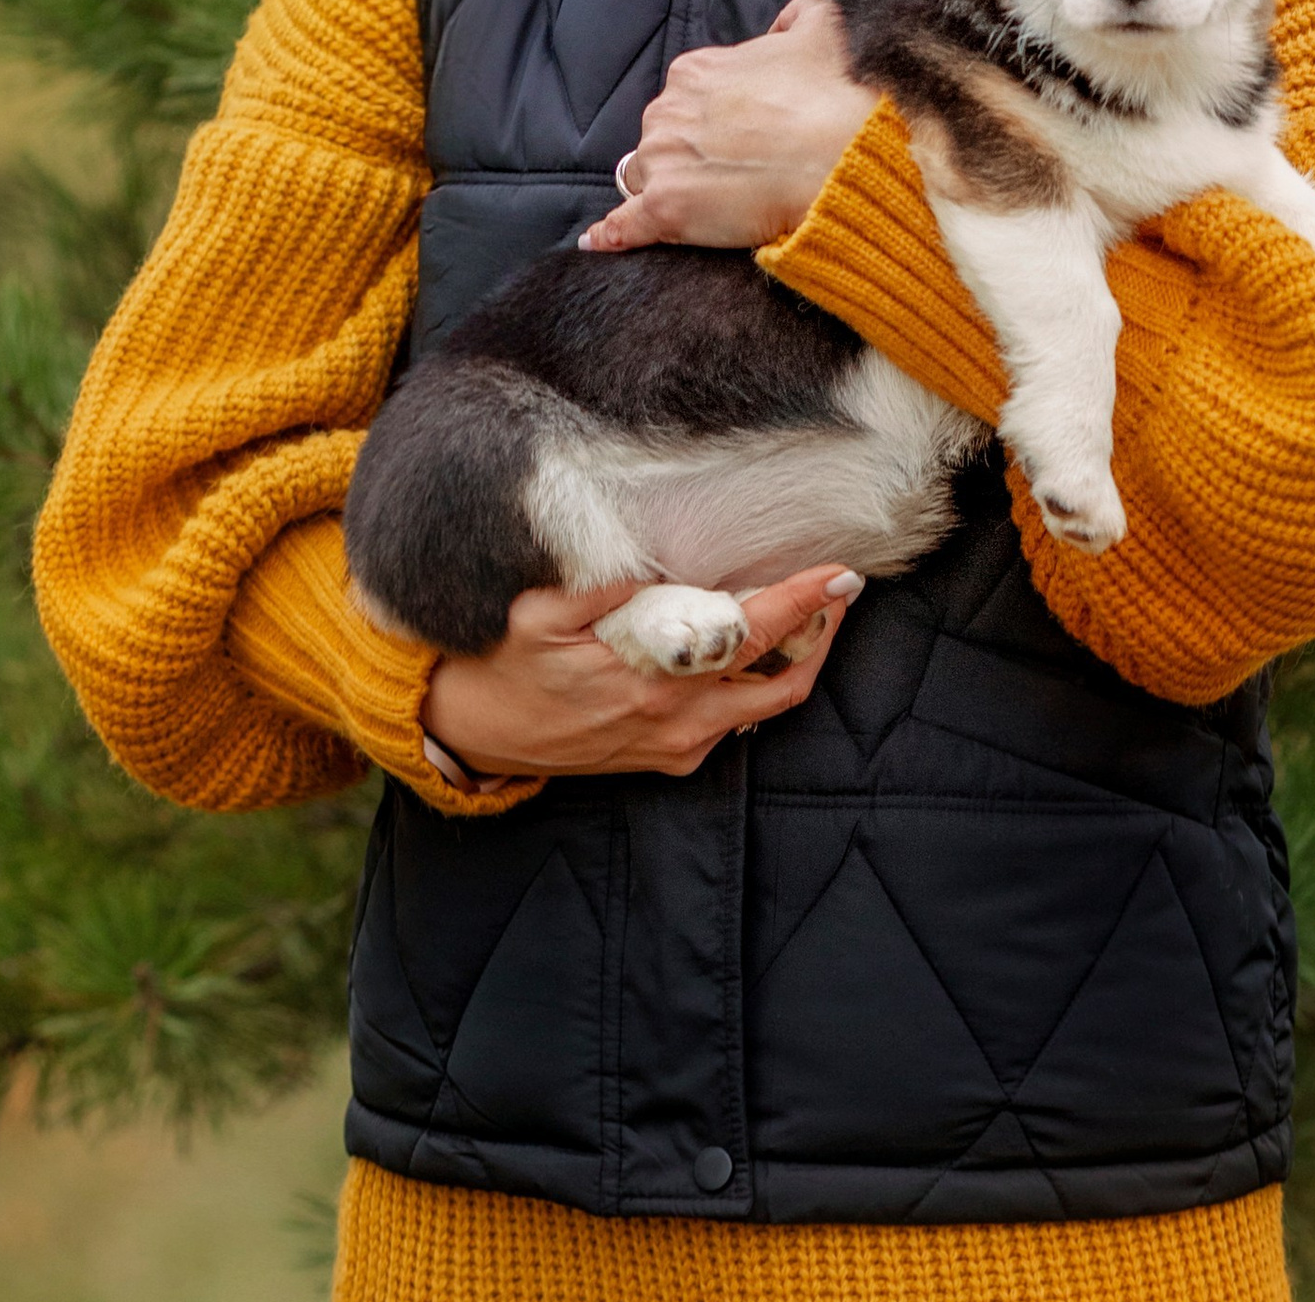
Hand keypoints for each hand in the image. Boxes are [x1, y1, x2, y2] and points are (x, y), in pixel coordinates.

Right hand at [420, 563, 859, 779]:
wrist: (472, 731)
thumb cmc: (504, 662)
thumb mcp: (535, 611)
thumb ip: (598, 584)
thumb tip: (650, 555)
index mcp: (655, 680)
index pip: (752, 635)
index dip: (803, 602)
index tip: (841, 573)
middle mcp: (678, 721)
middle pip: (783, 682)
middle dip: (821, 634)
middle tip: (840, 588)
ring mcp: (675, 745)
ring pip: (765, 707)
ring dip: (796, 661)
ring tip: (811, 611)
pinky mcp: (666, 758)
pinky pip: (732, 724)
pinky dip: (757, 685)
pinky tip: (756, 648)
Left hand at [580, 0, 874, 252]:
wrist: (837, 157)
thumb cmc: (828, 98)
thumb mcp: (820, 31)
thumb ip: (798, 15)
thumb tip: (783, 23)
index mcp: (694, 71)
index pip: (683, 97)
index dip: (710, 118)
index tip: (739, 133)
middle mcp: (666, 112)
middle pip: (661, 136)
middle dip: (685, 151)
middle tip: (732, 169)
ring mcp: (661, 161)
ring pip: (644, 175)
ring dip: (664, 187)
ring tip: (704, 205)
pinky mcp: (663, 209)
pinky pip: (623, 224)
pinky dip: (613, 233)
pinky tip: (601, 240)